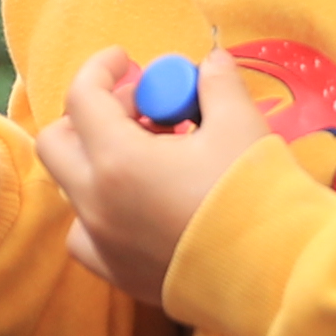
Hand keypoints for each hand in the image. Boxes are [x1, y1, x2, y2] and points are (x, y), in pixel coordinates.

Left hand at [34, 48, 267, 296]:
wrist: (278, 275)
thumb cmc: (255, 193)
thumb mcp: (239, 124)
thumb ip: (217, 83)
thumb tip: (211, 63)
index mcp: (117, 161)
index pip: (82, 98)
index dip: (101, 69)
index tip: (125, 60)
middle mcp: (96, 205)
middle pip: (57, 144)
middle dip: (89, 116)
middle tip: (137, 111)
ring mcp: (103, 245)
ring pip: (72, 191)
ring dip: (97, 163)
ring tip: (148, 158)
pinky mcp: (120, 275)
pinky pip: (89, 236)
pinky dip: (102, 211)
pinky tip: (140, 205)